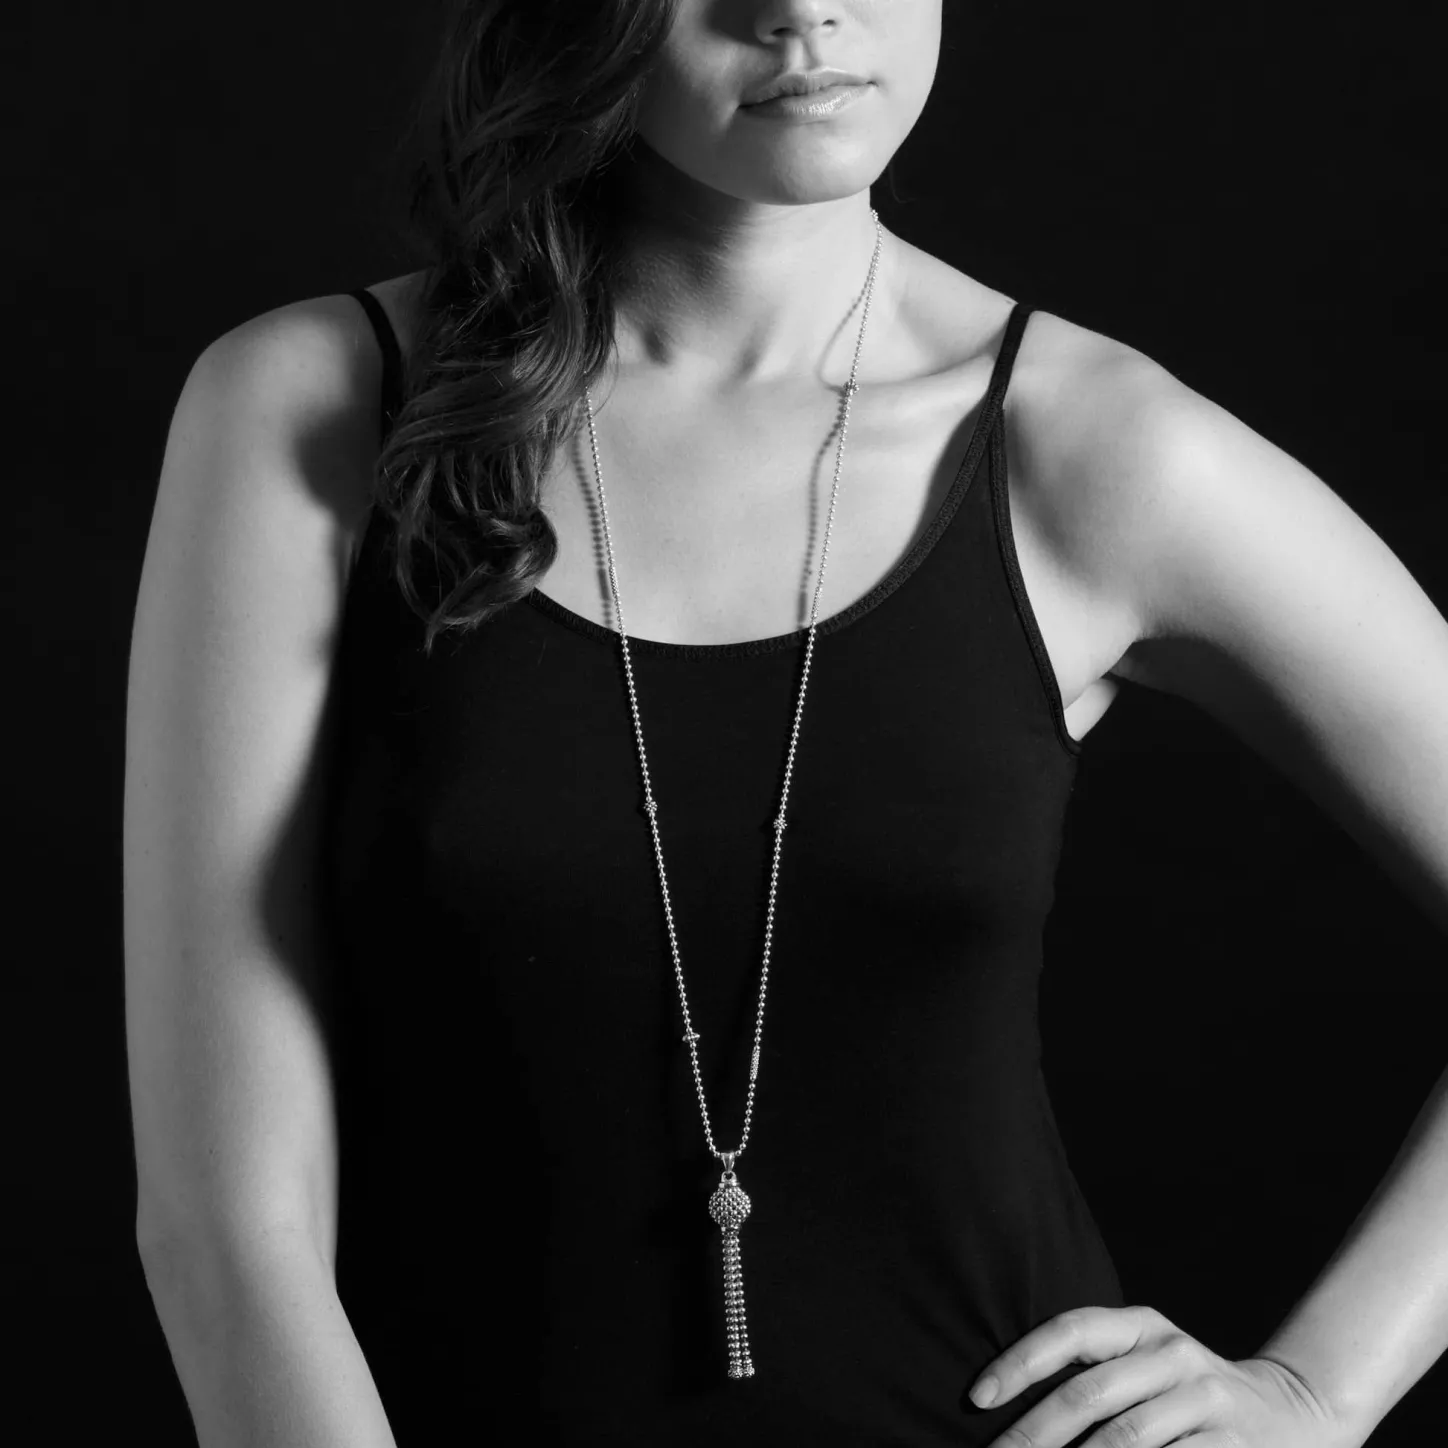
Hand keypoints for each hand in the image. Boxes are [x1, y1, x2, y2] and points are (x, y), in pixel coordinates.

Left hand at [971, 1304, 1359, 1447]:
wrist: (1295, 1411)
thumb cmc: (1190, 1389)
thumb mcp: (1146, 1360)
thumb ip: (1090, 1368)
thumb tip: (1010, 1407)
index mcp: (1143, 1325)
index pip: (1070, 1331)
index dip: (1020, 1362)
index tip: (978, 1396)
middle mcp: (1173, 1355)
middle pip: (1089, 1393)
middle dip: (1034, 1433)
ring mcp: (1205, 1401)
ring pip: (1125, 1439)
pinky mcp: (1231, 1445)